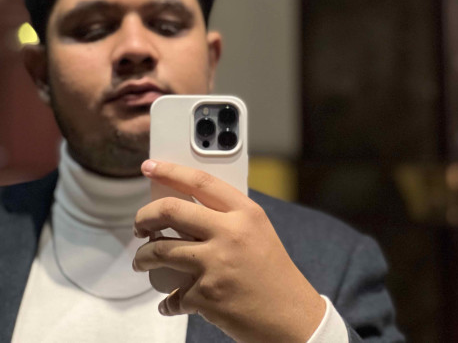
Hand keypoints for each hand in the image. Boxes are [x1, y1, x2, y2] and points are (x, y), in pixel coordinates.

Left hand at [133, 159, 324, 342]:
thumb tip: (183, 212)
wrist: (291, 317)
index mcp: (245, 212)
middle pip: (171, 210)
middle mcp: (229, 232)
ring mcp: (215, 264)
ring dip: (143, 257)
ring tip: (142, 261)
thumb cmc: (273, 273)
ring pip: (160, 250)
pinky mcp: (206, 295)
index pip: (200, 182)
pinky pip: (173, 295)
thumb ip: (226, 217)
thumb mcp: (256, 231)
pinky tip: (171, 301)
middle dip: (145, 216)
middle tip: (139, 225)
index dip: (170, 171)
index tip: (150, 167)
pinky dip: (168, 300)